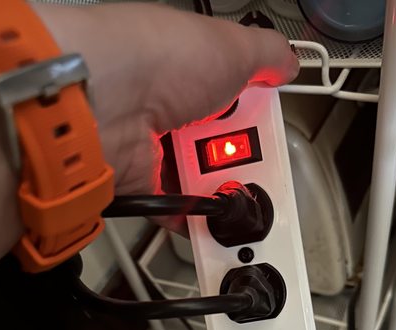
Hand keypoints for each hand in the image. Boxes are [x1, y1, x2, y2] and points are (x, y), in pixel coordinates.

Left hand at [34, 3, 298, 195]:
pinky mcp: (139, 180)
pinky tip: (211, 217)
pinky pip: (173, 204)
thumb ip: (267, 55)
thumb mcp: (233, 46)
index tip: (267, 127)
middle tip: (254, 162)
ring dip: (220, 186)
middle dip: (240, 157)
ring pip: (198, 175)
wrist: (108, 100)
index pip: (231, 96)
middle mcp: (169, 107)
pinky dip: (192, 214)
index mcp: (189, 70)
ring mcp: (153, 145)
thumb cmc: (161, 60)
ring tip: (237, 188)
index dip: (252, 113)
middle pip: (217, 143)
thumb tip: (287, 61)